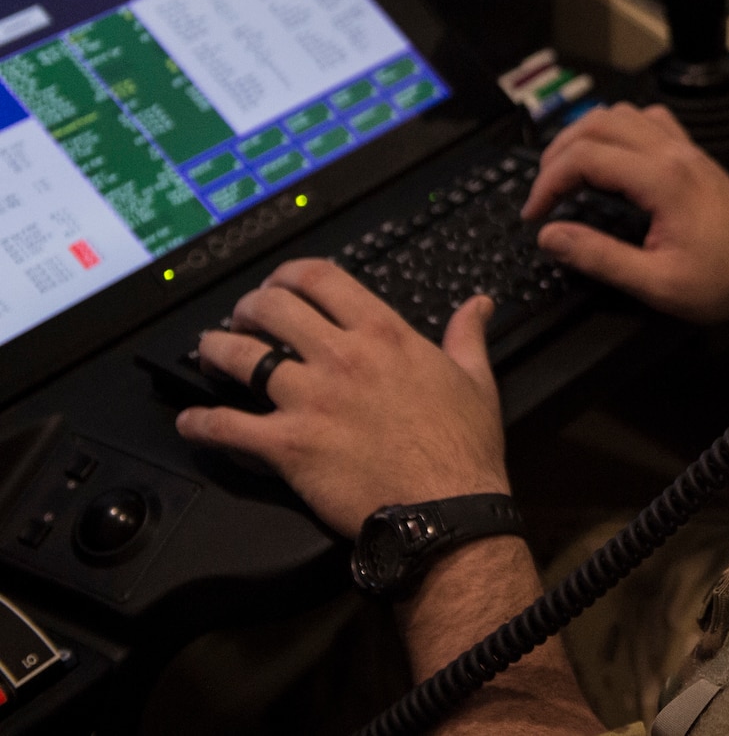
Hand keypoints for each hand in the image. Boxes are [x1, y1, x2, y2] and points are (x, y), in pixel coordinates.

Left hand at [176, 260, 507, 537]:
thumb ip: (467, 335)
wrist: (445, 509)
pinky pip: (226, 427)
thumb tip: (479, 304)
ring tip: (210, 354)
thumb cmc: (462, 447)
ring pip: (239, 357)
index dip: (287, 275)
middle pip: (271, 307)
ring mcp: (309, 400)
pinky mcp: (287, 446)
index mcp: (383, 335)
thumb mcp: (475, 379)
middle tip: (242, 320)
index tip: (279, 286)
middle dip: (246, 308)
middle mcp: (341, 357)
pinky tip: (191, 421)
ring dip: (215, 350)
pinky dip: (200, 423)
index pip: (320, 278)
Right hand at [523, 103, 728, 325]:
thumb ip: (599, 257)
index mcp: (663, 179)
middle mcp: (674, 152)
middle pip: (597, 124)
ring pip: (622, 114)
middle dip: (558, 153)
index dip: (547, 183)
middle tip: (541, 192)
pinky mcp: (695, 157)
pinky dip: (618, 129)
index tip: (533, 215)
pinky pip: (650, 121)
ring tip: (565, 171)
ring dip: (585, 135)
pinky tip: (610, 158)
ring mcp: (687, 149)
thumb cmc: (728, 282)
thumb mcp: (658, 283)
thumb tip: (551, 236)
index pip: (585, 157)